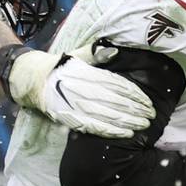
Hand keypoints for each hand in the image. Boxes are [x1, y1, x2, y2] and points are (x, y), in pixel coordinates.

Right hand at [7, 46, 155, 137]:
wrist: (35, 81)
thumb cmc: (61, 67)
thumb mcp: (78, 55)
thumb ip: (97, 54)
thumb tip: (115, 51)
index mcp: (86, 73)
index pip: (116, 85)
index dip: (134, 94)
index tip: (147, 101)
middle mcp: (82, 89)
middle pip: (115, 101)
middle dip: (135, 110)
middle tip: (151, 115)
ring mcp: (75, 105)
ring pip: (107, 116)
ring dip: (127, 122)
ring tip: (143, 125)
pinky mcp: (70, 118)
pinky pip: (94, 127)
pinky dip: (111, 131)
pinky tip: (125, 133)